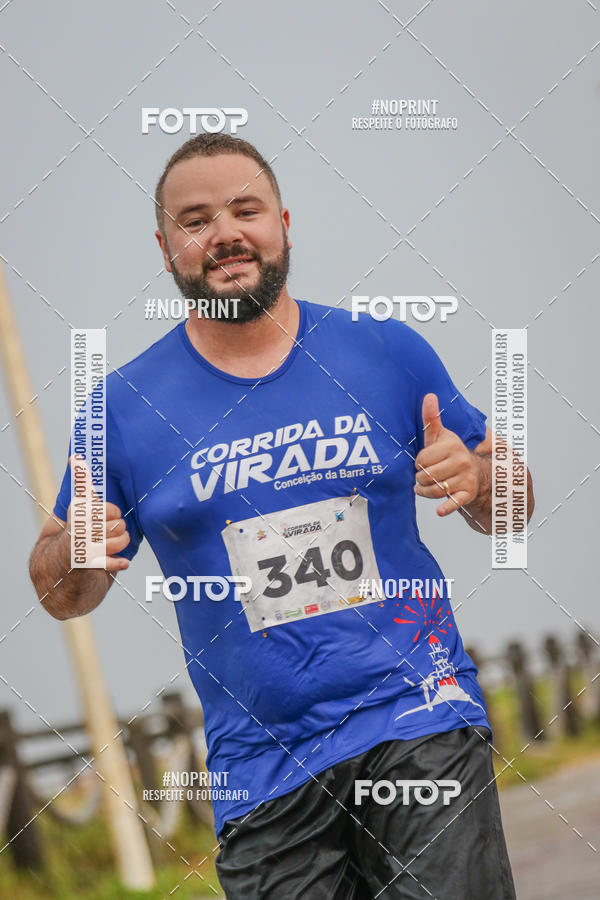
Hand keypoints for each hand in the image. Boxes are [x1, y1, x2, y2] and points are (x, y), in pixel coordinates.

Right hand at [67, 454, 129, 570]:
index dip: (112, 512)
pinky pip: (112, 562)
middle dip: (119, 528)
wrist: (58, 569)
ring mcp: (84, 548)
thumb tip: (76, 456)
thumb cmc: (75, 533)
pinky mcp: (89, 565)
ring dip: (121, 543)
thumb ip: (80, 482)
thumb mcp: (76, 507)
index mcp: (78, 512)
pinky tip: (122, 562)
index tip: (104, 516)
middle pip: (118, 523)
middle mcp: (79, 528)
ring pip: (120, 539)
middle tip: (110, 532)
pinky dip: (118, 562)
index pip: (109, 508)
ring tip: (113, 544)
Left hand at [414, 393, 481, 515]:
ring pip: (435, 489)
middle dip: (420, 478)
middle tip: (422, 477)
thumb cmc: (452, 453)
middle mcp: (461, 461)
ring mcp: (466, 478)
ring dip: (425, 492)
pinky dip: (446, 508)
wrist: (478, 473)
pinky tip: (439, 511)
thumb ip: (432, 418)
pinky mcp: (468, 494)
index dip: (418, 463)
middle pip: (427, 475)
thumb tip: (429, 394)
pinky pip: (455, 502)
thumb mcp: (442, 436)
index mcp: (452, 446)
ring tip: (421, 488)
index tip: (422, 463)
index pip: (422, 459)